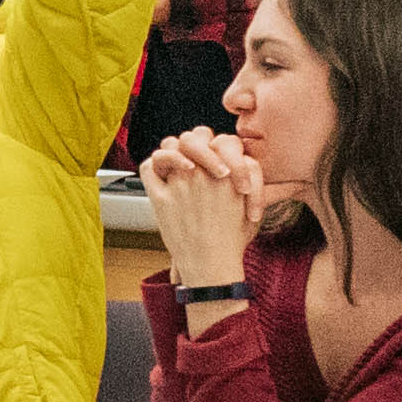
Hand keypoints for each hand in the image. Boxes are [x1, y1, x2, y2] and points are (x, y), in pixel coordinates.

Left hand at [140, 129, 258, 298]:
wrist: (212, 265)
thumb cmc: (233, 240)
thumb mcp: (251, 206)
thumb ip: (248, 180)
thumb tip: (239, 163)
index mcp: (229, 174)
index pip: (224, 141)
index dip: (223, 149)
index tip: (223, 167)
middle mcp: (203, 173)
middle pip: (196, 136)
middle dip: (199, 143)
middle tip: (200, 160)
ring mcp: (180, 184)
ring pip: (171, 145)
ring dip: (176, 151)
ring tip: (184, 165)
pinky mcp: (161, 198)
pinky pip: (150, 166)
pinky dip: (156, 164)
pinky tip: (165, 173)